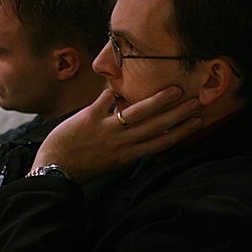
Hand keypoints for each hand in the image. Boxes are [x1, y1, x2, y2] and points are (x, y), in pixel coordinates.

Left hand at [31, 87, 202, 183]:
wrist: (54, 169)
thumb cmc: (82, 166)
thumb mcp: (110, 162)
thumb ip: (126, 148)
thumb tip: (142, 133)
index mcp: (127, 155)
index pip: (160, 143)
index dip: (181, 132)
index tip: (197, 121)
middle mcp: (120, 143)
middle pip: (155, 127)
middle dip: (178, 114)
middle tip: (197, 101)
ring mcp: (105, 130)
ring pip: (137, 114)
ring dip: (157, 102)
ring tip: (175, 90)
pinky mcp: (89, 119)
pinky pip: (105, 101)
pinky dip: (114, 92)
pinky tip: (123, 82)